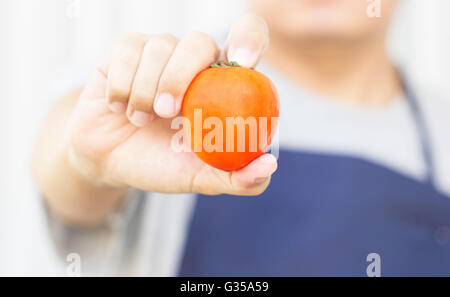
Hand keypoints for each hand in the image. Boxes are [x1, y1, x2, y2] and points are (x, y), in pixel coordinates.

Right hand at [66, 14, 275, 195]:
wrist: (111, 162)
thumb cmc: (162, 163)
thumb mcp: (199, 177)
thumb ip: (235, 177)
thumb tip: (269, 166)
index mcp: (220, 83)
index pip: (247, 38)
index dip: (249, 39)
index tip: (243, 61)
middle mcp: (193, 61)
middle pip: (199, 42)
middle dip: (179, 78)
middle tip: (166, 112)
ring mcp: (160, 51)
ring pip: (159, 46)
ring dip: (145, 90)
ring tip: (139, 120)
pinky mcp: (127, 50)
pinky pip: (127, 51)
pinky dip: (121, 85)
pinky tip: (119, 107)